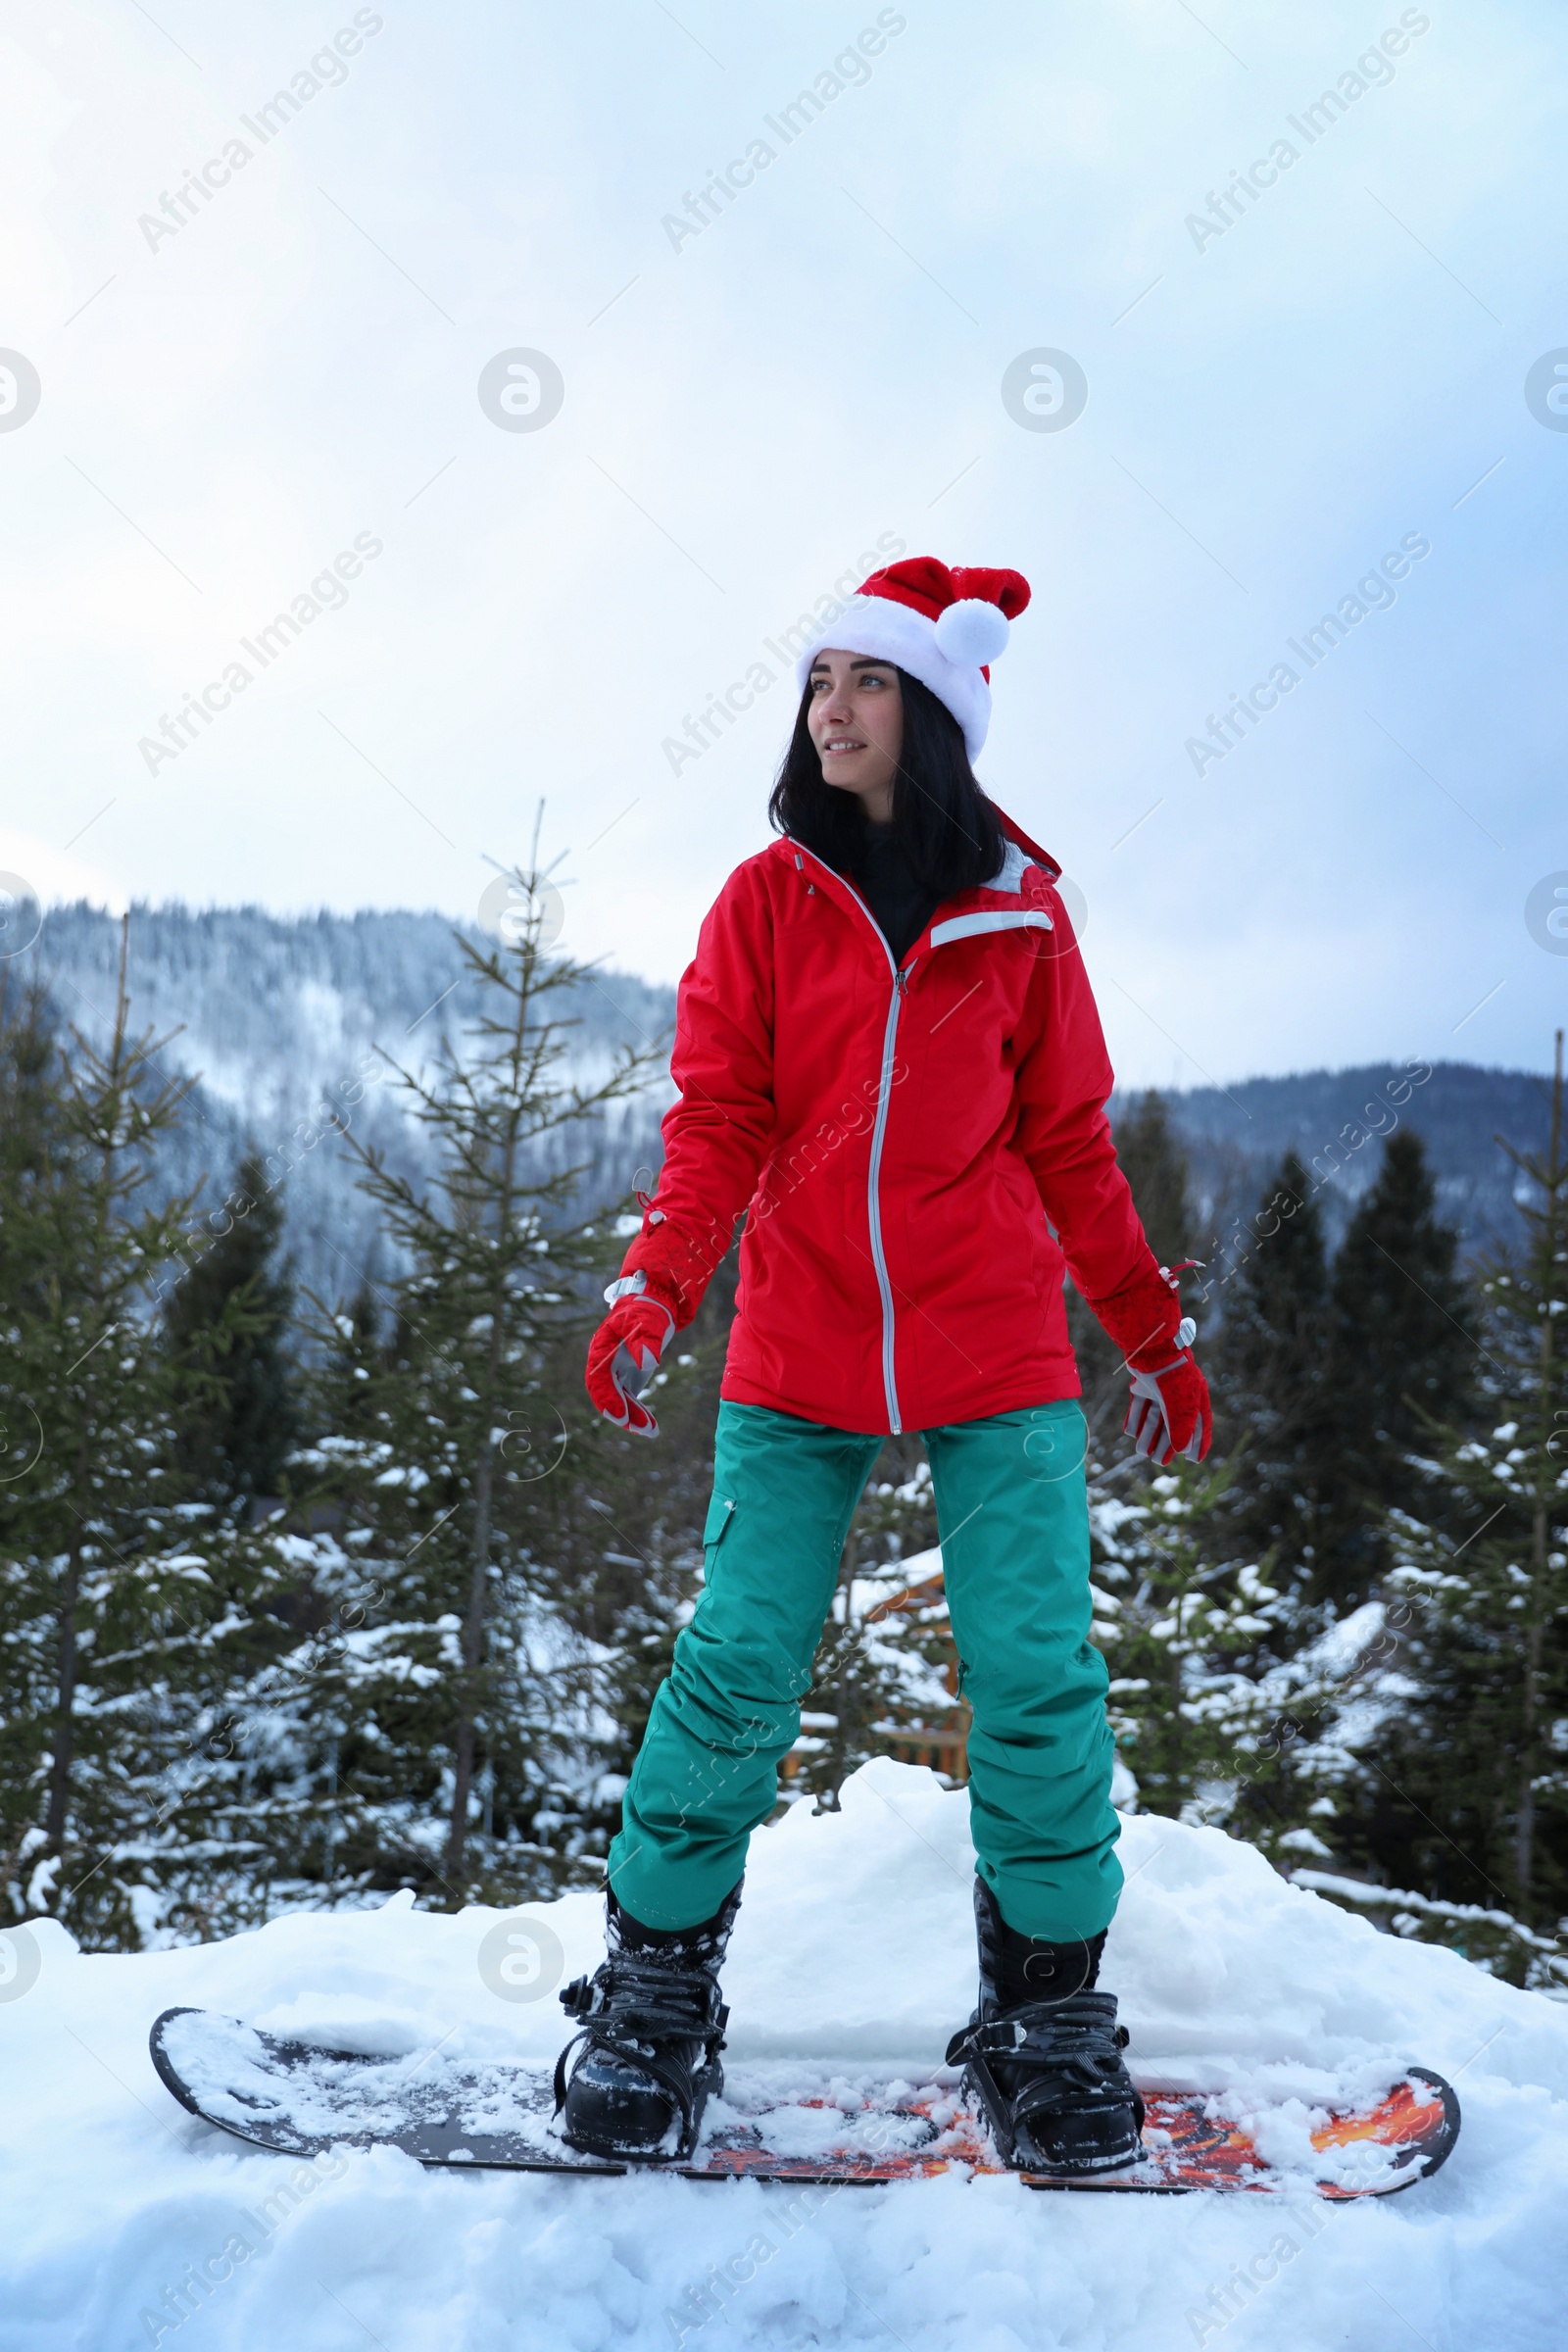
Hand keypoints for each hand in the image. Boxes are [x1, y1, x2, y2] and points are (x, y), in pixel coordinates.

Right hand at [584, 1274, 675, 1438]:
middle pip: (609, 1395)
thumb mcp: (646, 1322)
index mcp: (601, 1351)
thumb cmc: (647, 1311)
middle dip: (624, 1414)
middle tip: (643, 1429)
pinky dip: (639, 1413)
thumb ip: (645, 1341)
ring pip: (620, 1401)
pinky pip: (630, 1400)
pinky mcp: (628, 1379)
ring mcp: (616, 1373)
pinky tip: (652, 1426)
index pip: (598, 1381)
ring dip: (634, 1417)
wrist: (654, 1305)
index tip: (620, 1416)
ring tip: (652, 1431)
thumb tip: (648, 1362)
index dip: (607, 1399)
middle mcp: (604, 1365)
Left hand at [1124, 1350, 1211, 1464]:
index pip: (1200, 1424)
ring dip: (1149, 1434)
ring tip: (1142, 1451)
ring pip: (1154, 1416)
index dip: (1199, 1443)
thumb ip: (1181, 1428)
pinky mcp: (1143, 1382)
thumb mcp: (1180, 1406)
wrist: (1150, 1346)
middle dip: (1166, 1444)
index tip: (1195, 1460)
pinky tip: (1130, 1432)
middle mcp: (1179, 1393)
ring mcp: (1160, 1387)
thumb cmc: (1172, 1375)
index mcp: (1195, 1396)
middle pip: (1173, 1424)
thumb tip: (1181, 1449)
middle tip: (1160, 1462)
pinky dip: (1135, 1418)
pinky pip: (1139, 1404)